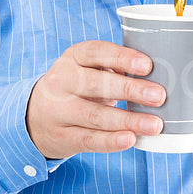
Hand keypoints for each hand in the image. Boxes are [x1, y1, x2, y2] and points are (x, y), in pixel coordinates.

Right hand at [27, 41, 165, 159]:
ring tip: (154, 125)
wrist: (34, 117)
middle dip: (129, 90)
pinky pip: (89, 139)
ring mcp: (59, 111)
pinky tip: (130, 139)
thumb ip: (114, 69)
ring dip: (128, 120)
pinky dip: (111, 140)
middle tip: (158, 96)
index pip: (96, 52)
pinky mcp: (62, 136)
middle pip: (96, 84)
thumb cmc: (76, 88)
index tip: (147, 65)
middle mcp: (62, 81)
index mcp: (73, 58)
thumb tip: (157, 77)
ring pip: (95, 115)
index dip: (121, 58)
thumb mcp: (86, 69)